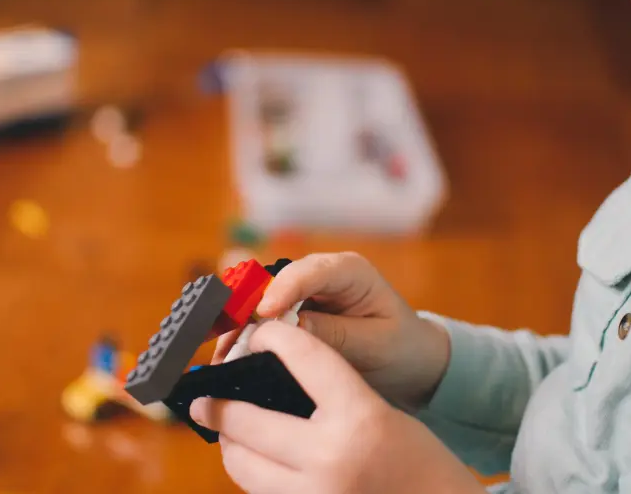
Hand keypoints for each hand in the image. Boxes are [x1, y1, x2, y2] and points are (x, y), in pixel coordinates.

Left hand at [193, 321, 484, 493]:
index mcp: (360, 419)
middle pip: (247, 419)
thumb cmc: (420, 462)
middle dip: (217, 404)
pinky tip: (255, 460)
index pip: (304, 357)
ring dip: (229, 443)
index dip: (273, 337)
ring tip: (227, 430)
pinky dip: (251, 474)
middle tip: (202, 398)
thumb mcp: (382, 414)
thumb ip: (331, 395)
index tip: (257, 334)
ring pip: (242, 465)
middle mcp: (331, 459)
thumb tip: (271, 378)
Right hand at [212, 252, 449, 410]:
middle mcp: (320, 274)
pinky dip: (244, 338)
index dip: (283, 290)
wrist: (408, 358)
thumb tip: (291, 328)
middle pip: (274, 282)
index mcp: (349, 271)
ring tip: (222, 356)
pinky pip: (260, 319)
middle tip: (228, 341)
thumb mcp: (376, 344)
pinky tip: (229, 359)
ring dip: (239, 327)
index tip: (264, 314)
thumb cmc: (399, 346)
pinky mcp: (291, 312)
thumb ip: (336, 334)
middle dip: (248, 310)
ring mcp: (302, 292)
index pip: (310, 271)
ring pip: (259, 300)